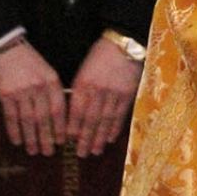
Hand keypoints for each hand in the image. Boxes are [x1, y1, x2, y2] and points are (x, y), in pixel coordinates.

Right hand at [0, 40, 65, 155]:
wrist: (8, 48)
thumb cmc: (30, 61)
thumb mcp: (47, 71)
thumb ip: (53, 90)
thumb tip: (59, 116)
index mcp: (51, 80)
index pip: (59, 108)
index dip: (60, 127)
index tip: (62, 141)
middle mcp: (38, 86)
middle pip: (44, 118)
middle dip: (47, 137)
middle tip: (49, 152)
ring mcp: (21, 91)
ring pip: (28, 120)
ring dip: (31, 138)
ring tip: (33, 151)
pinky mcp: (5, 94)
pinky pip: (11, 116)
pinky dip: (14, 131)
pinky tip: (17, 141)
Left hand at [67, 37, 141, 158]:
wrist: (124, 42)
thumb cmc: (100, 55)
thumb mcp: (84, 70)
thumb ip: (79, 91)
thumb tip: (74, 113)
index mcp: (83, 83)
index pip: (76, 111)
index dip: (72, 127)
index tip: (68, 142)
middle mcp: (97, 90)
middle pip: (90, 119)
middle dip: (85, 138)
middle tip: (82, 154)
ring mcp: (114, 92)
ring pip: (105, 120)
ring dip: (100, 137)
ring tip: (95, 151)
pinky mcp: (128, 93)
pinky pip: (120, 114)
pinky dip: (115, 127)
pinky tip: (111, 138)